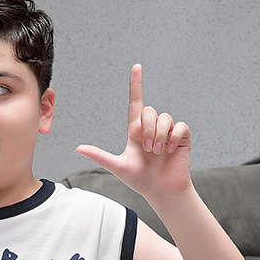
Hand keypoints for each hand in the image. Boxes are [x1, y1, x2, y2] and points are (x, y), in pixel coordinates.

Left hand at [76, 64, 191, 202]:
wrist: (160, 191)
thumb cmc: (139, 180)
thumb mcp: (117, 166)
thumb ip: (99, 155)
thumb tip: (77, 148)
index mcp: (136, 131)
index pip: (135, 103)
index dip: (136, 85)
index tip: (136, 67)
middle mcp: (151, 128)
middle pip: (149, 111)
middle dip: (147, 130)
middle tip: (148, 150)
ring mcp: (167, 131)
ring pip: (164, 118)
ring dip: (159, 137)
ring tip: (158, 153)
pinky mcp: (181, 137)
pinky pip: (179, 126)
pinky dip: (173, 138)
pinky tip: (170, 150)